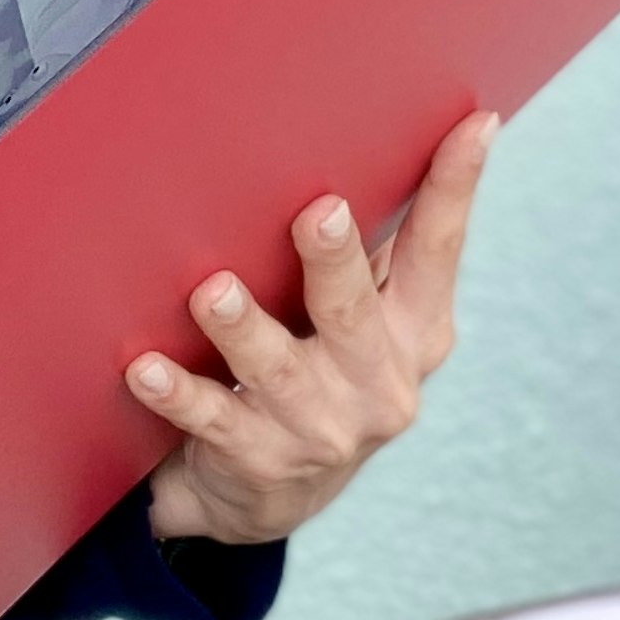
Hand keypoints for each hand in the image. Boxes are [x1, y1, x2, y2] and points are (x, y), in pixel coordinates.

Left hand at [126, 112, 494, 545]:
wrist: (271, 494)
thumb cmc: (322, 371)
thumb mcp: (368, 322)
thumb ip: (374, 254)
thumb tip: (368, 134)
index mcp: (416, 331)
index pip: (438, 251)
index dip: (456, 188)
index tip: (474, 125)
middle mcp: (379, 382)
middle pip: (353, 313)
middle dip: (334, 263)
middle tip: (320, 213)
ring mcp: (319, 429)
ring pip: (278, 370)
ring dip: (244, 330)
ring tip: (214, 293)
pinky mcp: (258, 460)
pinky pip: (212, 419)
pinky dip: (178, 394)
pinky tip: (145, 368)